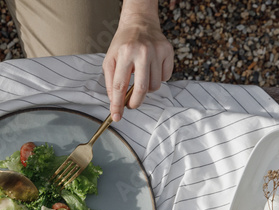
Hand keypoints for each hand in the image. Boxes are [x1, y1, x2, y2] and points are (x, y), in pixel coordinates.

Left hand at [103, 0, 173, 120]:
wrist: (139, 23)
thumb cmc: (122, 44)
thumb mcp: (109, 60)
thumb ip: (111, 82)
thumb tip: (115, 103)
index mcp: (125, 54)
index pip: (120, 86)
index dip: (118, 104)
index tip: (117, 117)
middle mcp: (143, 52)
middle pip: (142, 88)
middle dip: (135, 102)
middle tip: (131, 105)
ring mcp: (158, 51)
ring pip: (155, 85)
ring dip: (147, 88)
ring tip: (141, 78)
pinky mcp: (168, 51)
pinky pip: (166, 77)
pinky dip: (158, 79)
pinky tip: (151, 70)